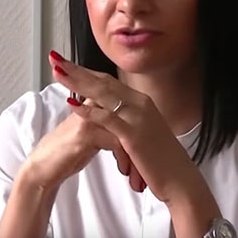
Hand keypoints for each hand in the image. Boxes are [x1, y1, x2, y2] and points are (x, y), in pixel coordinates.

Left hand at [48, 50, 201, 203]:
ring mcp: (137, 117)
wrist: (180, 178)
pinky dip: (88, 109)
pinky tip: (71, 103)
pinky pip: (107, 118)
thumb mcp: (145, 132)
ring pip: (103, 94)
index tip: (68, 65)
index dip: (87, 72)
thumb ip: (130, 121)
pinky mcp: (133, 134)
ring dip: (78, 82)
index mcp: (141, 102)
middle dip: (78, 70)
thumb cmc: (160, 159)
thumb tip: (116, 117)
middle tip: (57, 59)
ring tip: (58, 73)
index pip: (109, 82)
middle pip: (103, 82)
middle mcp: (140, 103)